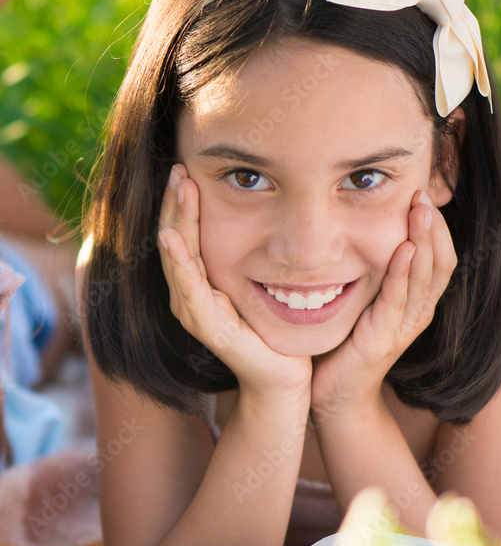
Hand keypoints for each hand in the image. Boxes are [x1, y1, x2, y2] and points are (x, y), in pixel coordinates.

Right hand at [157, 164, 311, 401]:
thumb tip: (268, 212)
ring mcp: (195, 312)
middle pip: (175, 239)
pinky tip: (172, 238)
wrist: (284, 378)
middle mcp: (189, 296)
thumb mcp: (262, 284)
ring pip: (177, 257)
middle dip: (176, 202)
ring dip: (175, 221)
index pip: (185, 235)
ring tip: (178, 188)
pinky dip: (179, 262)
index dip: (183, 203)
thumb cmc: (275, 332)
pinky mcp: (208, 326)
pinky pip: (190, 288)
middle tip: (179, 167)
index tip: (186, 168)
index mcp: (200, 284)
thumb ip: (255, 256)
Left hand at [310, 189, 457, 415]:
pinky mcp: (384, 338)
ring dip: (424, 240)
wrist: (336, 397)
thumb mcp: (366, 300)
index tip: (423, 194)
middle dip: (434, 226)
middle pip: (440, 262)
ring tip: (421, 210)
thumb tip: (362, 228)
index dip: (437, 228)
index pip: (440, 258)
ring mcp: (404, 327)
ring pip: (425, 277)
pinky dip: (403, 271)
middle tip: (423, 192)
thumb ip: (374, 272)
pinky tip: (403, 248)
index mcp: (417, 303)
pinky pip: (398, 299)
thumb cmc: (346, 346)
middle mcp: (418, 313)